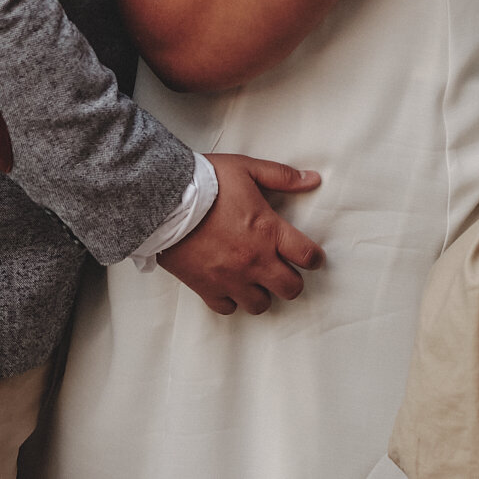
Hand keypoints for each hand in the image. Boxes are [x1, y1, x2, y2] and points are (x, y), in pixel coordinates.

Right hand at [156, 153, 324, 315]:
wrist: (163, 201)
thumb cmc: (206, 183)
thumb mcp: (247, 169)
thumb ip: (282, 176)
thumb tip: (313, 179)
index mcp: (268, 231)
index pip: (307, 256)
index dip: (315, 259)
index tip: (312, 257)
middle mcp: (254, 260)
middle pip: (290, 289)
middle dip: (292, 281)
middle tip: (285, 270)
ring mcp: (230, 278)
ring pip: (260, 305)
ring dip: (263, 293)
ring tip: (257, 279)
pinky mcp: (206, 288)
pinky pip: (227, 308)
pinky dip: (232, 300)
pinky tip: (231, 286)